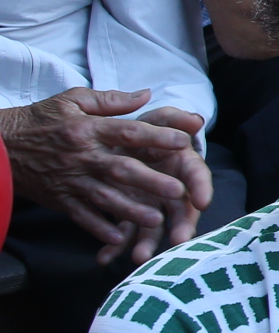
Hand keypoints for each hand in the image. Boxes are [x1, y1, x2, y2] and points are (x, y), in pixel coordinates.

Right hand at [1, 89, 211, 264]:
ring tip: (156, 218)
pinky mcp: (59, 199)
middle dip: (150, 181)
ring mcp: (70, 180)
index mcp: (87, 129)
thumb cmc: (39, 120)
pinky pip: (81, 216)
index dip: (157, 136)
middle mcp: (82, 156)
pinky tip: (118, 238)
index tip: (185, 140)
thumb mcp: (71, 100)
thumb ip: (111, 100)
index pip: (128, 131)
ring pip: (104, 197)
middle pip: (121, 169)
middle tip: (179, 191)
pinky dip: (98, 228)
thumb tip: (147, 94)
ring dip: (130, 209)